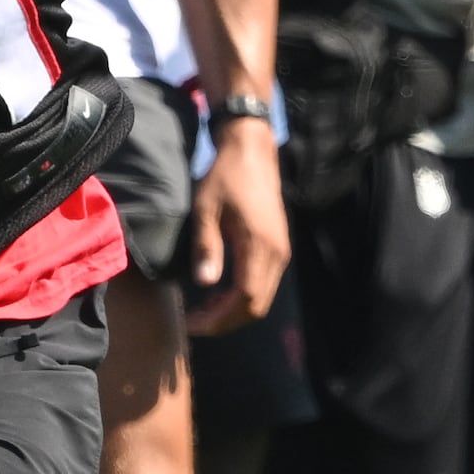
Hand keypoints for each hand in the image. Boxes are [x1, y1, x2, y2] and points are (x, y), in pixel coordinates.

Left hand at [185, 116, 287, 333]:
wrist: (252, 150)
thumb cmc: (225, 176)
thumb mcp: (206, 209)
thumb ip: (206, 246)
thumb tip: (205, 283)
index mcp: (260, 247)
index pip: (244, 300)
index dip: (219, 319)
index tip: (191, 323)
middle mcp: (277, 255)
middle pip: (257, 306)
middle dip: (226, 321)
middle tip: (194, 322)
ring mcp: (282, 251)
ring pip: (262, 297)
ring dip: (234, 310)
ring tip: (203, 310)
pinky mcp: (279, 246)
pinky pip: (264, 283)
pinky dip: (243, 295)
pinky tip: (219, 292)